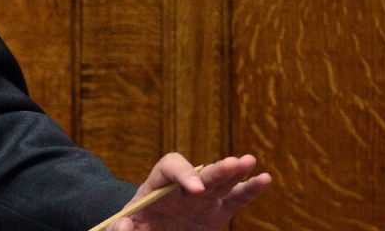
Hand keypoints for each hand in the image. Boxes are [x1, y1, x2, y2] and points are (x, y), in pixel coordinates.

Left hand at [112, 153, 270, 230]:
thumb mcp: (124, 224)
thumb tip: (124, 226)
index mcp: (158, 185)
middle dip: (215, 170)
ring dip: (235, 172)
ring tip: (249, 161)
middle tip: (232, 163)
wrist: (151, 227)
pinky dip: (250, 189)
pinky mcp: (218, 210)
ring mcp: (203, 198)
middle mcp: (183, 187)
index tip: (195, 190)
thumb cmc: (136, 223)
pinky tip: (264, 179)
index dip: (183, 174)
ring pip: (221, 182)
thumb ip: (120, 226)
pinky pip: (236, 199)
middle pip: (200, 172)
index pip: (170, 167)